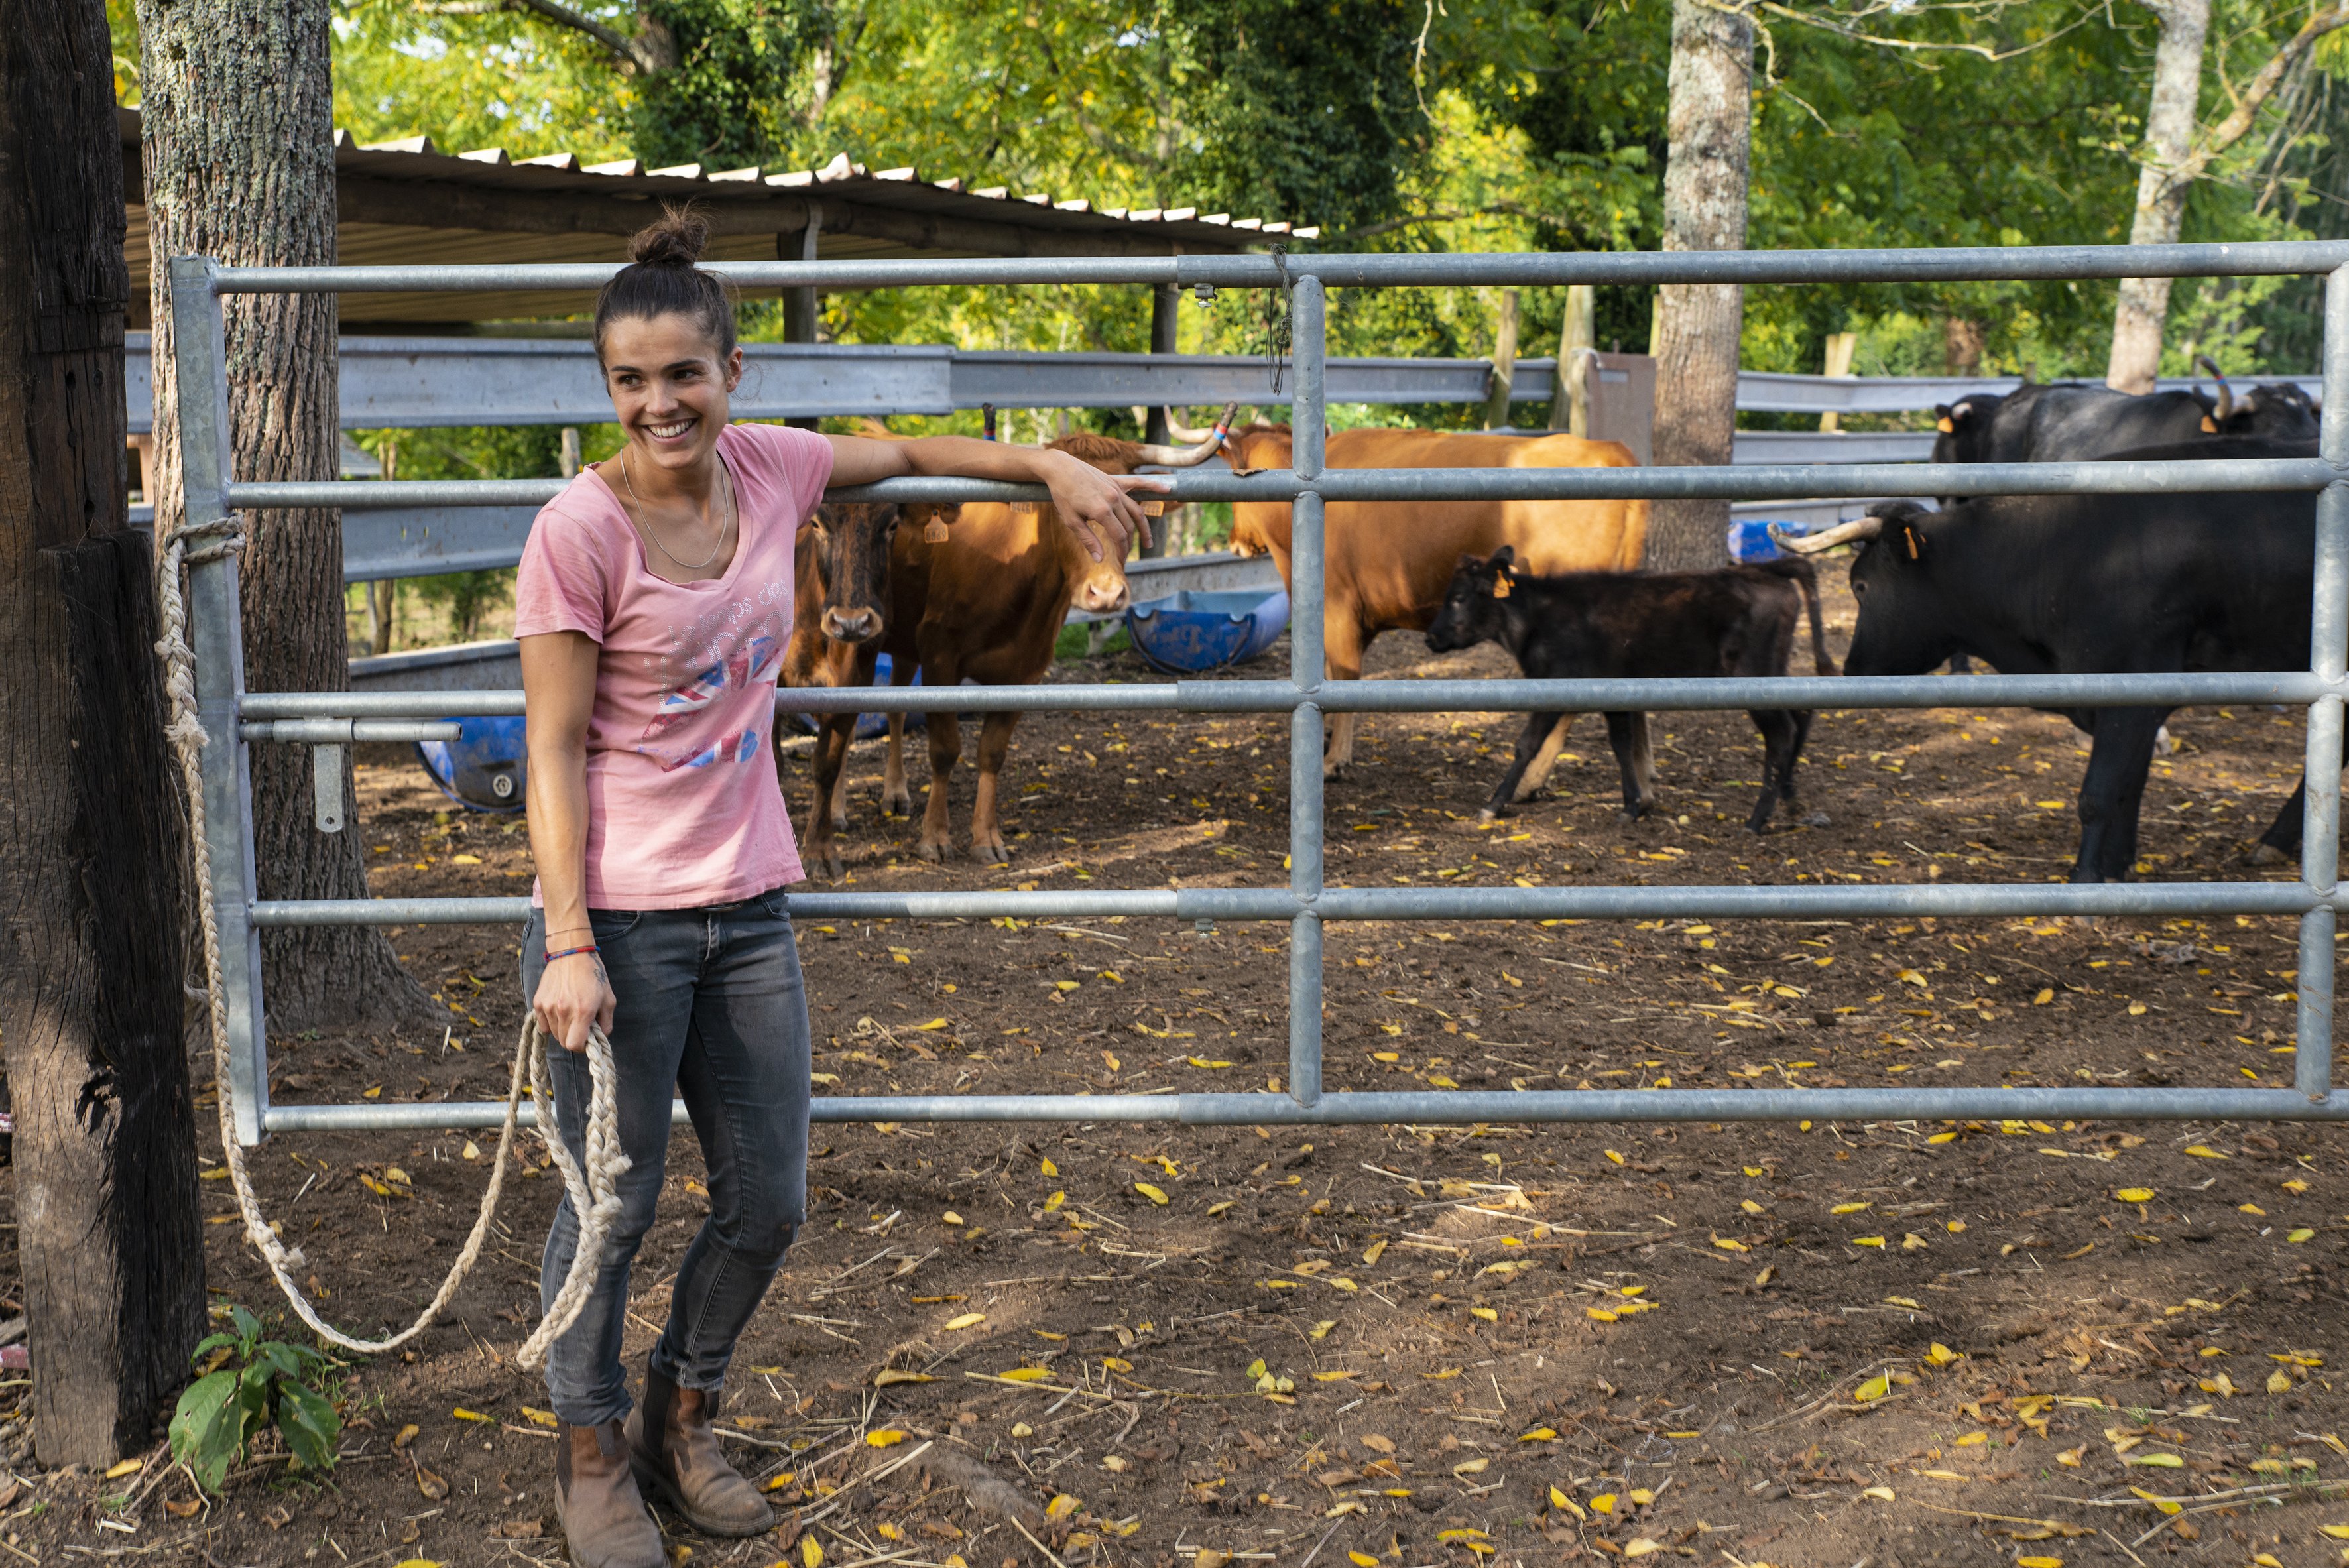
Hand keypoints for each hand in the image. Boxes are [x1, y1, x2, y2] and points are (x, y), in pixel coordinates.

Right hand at [535, 951, 615, 1053]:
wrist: (571, 954)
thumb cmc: (593, 976)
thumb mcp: (609, 999)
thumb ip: (606, 1024)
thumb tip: (599, 1038)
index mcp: (583, 1012)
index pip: (574, 1045)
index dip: (581, 1046)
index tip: (586, 1039)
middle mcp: (563, 1011)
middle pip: (563, 1041)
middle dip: (573, 1038)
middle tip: (580, 1025)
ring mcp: (548, 1007)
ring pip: (554, 1033)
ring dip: (563, 1029)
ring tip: (571, 1014)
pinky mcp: (538, 1002)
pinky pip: (543, 1024)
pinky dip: (551, 1023)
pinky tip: (560, 1010)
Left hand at [1042, 451, 1167, 560]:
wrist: (1060, 469)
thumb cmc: (1062, 496)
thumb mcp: (1071, 521)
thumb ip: (1088, 540)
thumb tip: (1099, 559)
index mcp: (1102, 511)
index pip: (1119, 536)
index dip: (1122, 551)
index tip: (1121, 562)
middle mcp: (1113, 499)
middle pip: (1128, 527)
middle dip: (1128, 544)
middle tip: (1125, 556)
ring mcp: (1117, 489)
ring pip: (1137, 512)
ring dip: (1144, 529)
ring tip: (1148, 543)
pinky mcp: (1117, 481)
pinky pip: (1139, 484)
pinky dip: (1153, 487)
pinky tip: (1167, 489)